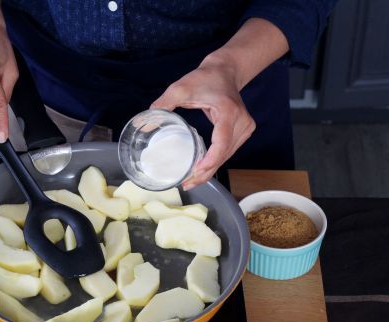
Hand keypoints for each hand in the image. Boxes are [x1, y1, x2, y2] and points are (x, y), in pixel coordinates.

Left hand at [151, 55, 255, 189]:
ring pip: (228, 155)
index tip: (196, 172)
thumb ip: (162, 105)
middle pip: (225, 154)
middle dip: (206, 172)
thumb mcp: (180, 88)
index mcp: (228, 111)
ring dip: (211, 169)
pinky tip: (202, 170)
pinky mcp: (244, 130)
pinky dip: (216, 161)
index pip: (222, 141)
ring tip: (191, 181)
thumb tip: (142, 125)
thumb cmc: (204, 78)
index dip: (210, 160)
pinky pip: (229, 151)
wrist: (225, 71)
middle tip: (186, 184)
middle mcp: (242, 121)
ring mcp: (246, 127)